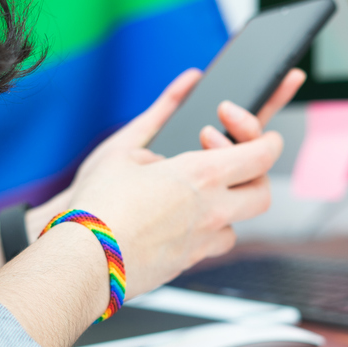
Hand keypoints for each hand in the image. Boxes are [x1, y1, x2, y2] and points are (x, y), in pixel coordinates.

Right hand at [26, 67, 305, 233]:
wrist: (81, 261)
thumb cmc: (97, 204)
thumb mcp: (126, 145)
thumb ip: (165, 108)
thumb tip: (191, 81)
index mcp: (202, 176)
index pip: (262, 155)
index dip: (266, 139)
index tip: (256, 131)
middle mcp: (212, 211)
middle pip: (262, 193)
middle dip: (254, 175)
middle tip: (229, 161)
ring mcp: (202, 243)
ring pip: (237, 224)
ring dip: (227, 206)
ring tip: (195, 193)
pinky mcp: (187, 265)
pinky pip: (210, 246)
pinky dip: (204, 231)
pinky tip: (178, 220)